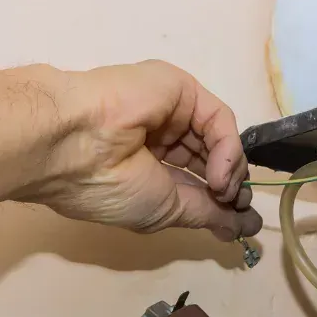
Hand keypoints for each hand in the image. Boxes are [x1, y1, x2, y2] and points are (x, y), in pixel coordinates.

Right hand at [2, 60, 261, 240]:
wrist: (71, 143)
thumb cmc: (109, 185)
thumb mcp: (165, 211)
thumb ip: (208, 214)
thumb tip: (246, 228)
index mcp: (145, 164)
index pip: (195, 179)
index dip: (221, 199)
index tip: (239, 221)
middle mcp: (159, 134)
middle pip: (211, 158)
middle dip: (232, 185)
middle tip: (239, 206)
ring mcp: (171, 110)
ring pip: (219, 139)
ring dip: (231, 170)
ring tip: (223, 192)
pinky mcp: (180, 88)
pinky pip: (218, 120)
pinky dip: (228, 150)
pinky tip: (218, 173)